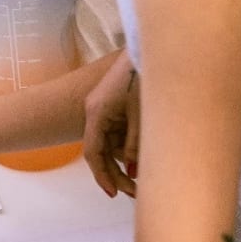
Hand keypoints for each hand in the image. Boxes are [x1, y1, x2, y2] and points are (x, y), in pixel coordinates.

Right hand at [83, 51, 138, 198]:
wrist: (147, 48)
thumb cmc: (143, 76)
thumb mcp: (140, 116)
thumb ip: (134, 145)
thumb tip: (132, 172)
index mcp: (97, 114)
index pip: (93, 153)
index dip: (102, 175)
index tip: (114, 193)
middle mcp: (96, 113)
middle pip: (101, 152)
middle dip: (116, 174)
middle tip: (134, 193)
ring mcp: (105, 110)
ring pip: (110, 145)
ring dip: (123, 163)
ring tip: (142, 181)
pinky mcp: (115, 108)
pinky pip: (117, 135)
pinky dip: (127, 148)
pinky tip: (140, 161)